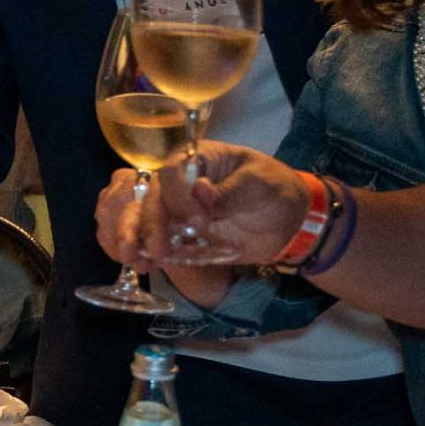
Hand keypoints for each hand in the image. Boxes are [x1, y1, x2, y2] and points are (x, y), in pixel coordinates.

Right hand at [98, 142, 311, 271]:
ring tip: (135, 259)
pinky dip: (145, 252)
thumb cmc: (275, 190)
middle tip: (157, 250)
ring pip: (144, 217)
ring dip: (134, 237)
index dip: (177, 196)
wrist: (290, 222)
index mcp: (198, 160)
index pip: (172, 171)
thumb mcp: (259, 184)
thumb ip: (229, 190)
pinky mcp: (181, 236)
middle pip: (152, 197)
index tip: (196, 221)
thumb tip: (199, 190)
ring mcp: (179, 210)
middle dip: (148, 223)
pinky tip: (141, 265)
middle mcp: (181, 183)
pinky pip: (156, 240)